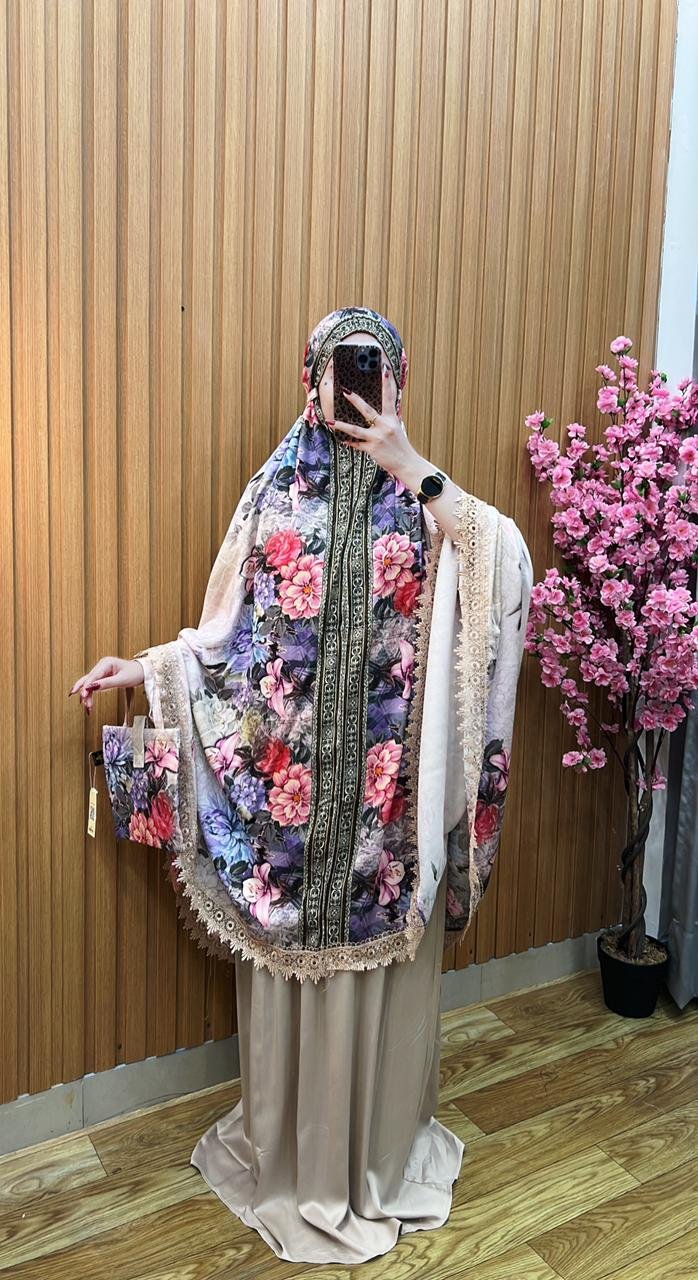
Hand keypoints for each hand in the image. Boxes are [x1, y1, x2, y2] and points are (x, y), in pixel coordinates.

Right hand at [68, 656, 143, 715]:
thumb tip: (92, 687)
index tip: (83, 695)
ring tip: (88, 706)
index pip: (93, 675)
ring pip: (89, 683)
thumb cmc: (135, 673)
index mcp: (106, 663)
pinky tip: (87, 700)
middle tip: (85, 704)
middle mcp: (102, 665)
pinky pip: (93, 685)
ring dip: (87, 694)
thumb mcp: (122, 680)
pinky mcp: (103, 676)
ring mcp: (102, 671)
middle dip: (85, 692)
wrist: (143, 672)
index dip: (87, 686)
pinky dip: (90, 693)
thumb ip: (107, 683)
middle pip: (88, 679)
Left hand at [329, 362, 420, 479]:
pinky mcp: (372, 449)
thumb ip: (386, 420)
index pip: (389, 396)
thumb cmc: (401, 446)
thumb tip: (376, 414)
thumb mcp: (397, 429)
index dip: (387, 382)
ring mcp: (377, 438)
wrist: (406, 463)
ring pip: (355, 430)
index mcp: (392, 419)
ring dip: (341, 425)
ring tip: (330, 421)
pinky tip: (342, 440)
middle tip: (345, 391)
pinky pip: (357, 444)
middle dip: (355, 400)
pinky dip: (350, 442)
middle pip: (367, 410)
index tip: (384, 368)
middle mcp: (384, 426)